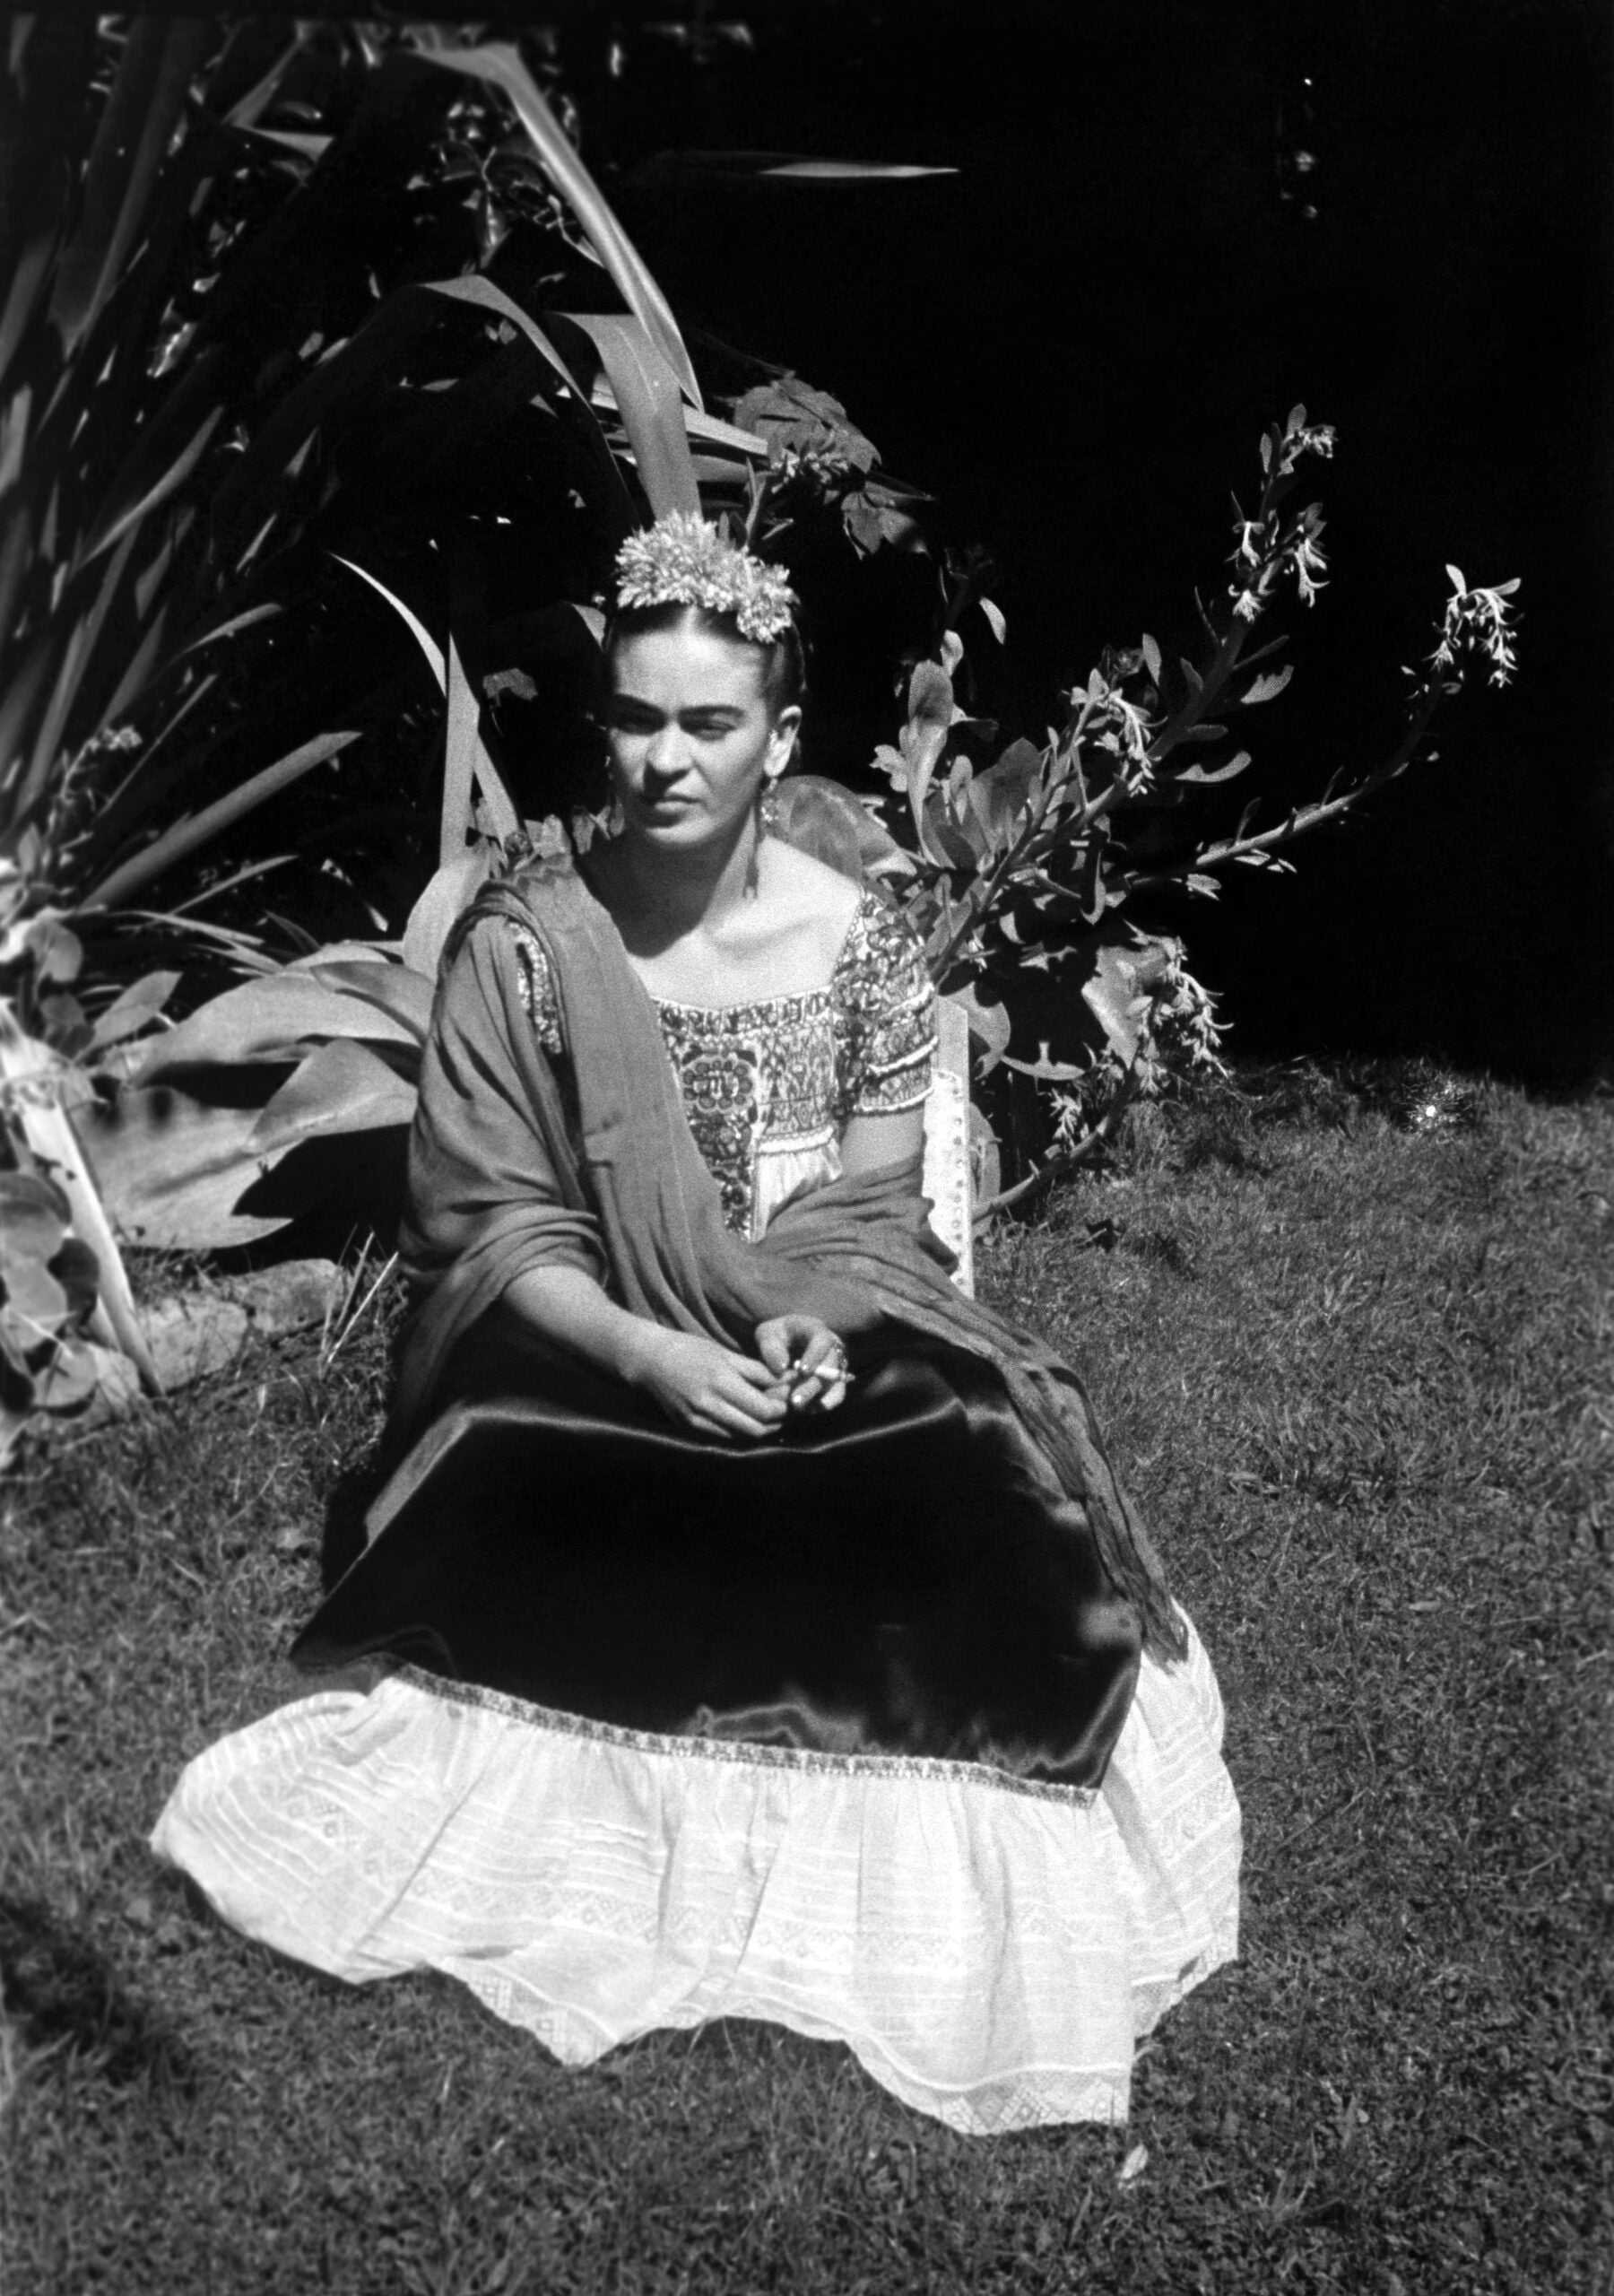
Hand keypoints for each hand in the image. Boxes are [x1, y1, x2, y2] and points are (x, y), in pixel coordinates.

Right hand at [624, 1326, 789, 1442]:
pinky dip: (739, 1431)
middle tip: (782, 1410)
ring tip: (766, 1415)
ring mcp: (697, 1420)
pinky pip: (724, 1437)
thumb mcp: (726, 1354)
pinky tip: (743, 1418)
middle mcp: (708, 1404)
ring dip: (759, 1429)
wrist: (649, 1361)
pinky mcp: (689, 1428)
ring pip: (741, 1437)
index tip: (788, 1399)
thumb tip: (787, 1381)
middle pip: (756, 1429)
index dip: (782, 1408)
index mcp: (720, 1381)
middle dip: (775, 1422)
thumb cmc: (690, 1350)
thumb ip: (757, 1371)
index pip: (764, 1409)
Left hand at [754, 1315, 849, 1415]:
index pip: (822, 1340)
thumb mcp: (767, 1334)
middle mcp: (830, 1347)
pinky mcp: (834, 1382)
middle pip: (830, 1367)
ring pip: (835, 1384)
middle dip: (812, 1385)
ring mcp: (835, 1365)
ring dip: (817, 1398)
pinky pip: (836, 1396)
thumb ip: (770, 1348)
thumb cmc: (774, 1338)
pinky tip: (806, 1410)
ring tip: (797, 1409)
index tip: (803, 1371)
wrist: (783, 1347)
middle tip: (795, 1402)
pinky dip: (822, 1404)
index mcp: (815, 1329)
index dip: (815, 1356)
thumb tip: (780, 1368)